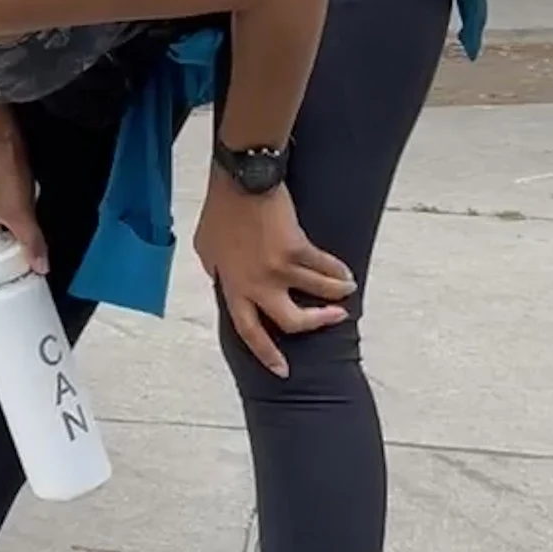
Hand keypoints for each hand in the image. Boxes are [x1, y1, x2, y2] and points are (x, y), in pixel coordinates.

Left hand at [193, 176, 353, 376]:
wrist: (241, 180)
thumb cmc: (221, 211)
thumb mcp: (206, 248)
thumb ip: (219, 272)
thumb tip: (227, 283)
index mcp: (231, 287)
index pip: (248, 331)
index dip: (267, 354)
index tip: (283, 371)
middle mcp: (255, 284)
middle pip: (291, 322)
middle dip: (316, 324)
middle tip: (333, 319)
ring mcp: (278, 268)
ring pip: (319, 294)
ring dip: (337, 294)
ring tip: (346, 289)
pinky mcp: (298, 249)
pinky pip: (327, 268)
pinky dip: (339, 271)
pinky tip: (345, 271)